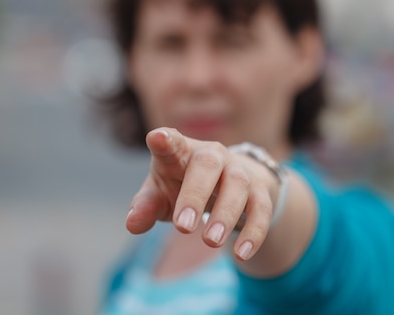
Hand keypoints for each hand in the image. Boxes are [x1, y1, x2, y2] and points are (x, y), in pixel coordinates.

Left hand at [125, 127, 279, 260]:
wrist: (233, 184)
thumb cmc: (185, 186)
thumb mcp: (161, 194)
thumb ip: (146, 206)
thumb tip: (132, 224)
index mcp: (181, 152)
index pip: (172, 142)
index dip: (165, 140)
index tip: (157, 138)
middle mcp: (212, 155)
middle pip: (207, 164)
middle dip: (195, 194)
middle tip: (183, 227)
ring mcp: (238, 170)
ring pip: (237, 185)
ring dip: (225, 215)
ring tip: (210, 242)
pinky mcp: (260, 191)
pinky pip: (261, 209)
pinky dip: (253, 232)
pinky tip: (241, 255)